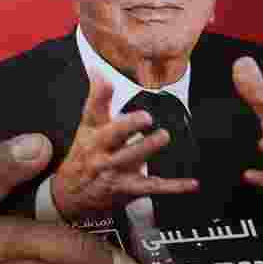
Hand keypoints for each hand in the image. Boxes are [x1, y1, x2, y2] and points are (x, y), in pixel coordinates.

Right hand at [51, 75, 198, 220]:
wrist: (71, 195)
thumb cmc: (84, 154)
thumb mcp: (87, 126)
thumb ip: (98, 98)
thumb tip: (97, 69)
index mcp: (93, 132)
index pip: (93, 110)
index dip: (99, 94)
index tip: (105, 79)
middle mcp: (102, 150)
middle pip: (112, 135)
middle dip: (127, 125)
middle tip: (144, 116)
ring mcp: (115, 171)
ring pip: (131, 159)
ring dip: (147, 148)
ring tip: (163, 136)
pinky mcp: (129, 189)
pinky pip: (153, 187)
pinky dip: (174, 186)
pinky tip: (191, 183)